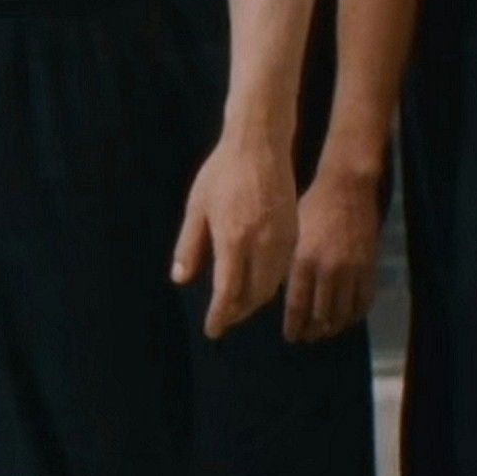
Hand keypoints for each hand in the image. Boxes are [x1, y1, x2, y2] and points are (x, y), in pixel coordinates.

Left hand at [173, 131, 297, 337]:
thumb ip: (189, 246)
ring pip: (273, 285)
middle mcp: (262, 246)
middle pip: (254, 295)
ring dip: (256, 301)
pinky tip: (258, 282)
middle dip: (239, 312)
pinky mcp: (294, 231)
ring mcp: (282, 239)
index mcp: (233, 241)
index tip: (213, 329)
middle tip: (225, 319)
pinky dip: (271, 283)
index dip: (221, 315)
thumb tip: (181, 279)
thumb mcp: (197, 209)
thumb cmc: (221, 174)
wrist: (260, 145)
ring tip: (239, 306)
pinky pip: (283, 269)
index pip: (229, 293)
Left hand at [286, 160, 383, 343]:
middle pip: (321, 315)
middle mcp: (328, 270)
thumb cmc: (311, 206)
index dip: (294, 326)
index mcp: (303, 262)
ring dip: (334, 327)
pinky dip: (356, 315)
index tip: (290, 337)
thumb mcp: (288, 233)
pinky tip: (348, 318)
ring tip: (325, 332)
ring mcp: (352, 270)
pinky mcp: (369, 267)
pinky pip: (365, 300)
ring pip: (344, 312)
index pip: (297, 306)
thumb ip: (283, 263)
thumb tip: (274, 291)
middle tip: (306, 338)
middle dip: (312, 331)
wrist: (347, 188)